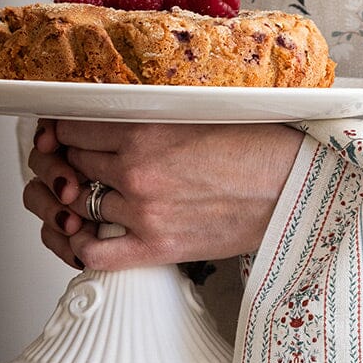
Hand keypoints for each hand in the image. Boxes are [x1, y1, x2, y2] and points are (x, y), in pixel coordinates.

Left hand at [24, 118, 303, 270]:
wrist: (296, 189)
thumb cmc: (260, 147)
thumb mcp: (199, 109)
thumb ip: (152, 111)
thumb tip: (115, 111)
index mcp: (146, 126)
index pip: (73, 125)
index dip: (66, 128)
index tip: (71, 132)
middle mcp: (138, 168)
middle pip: (72, 162)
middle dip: (70, 160)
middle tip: (81, 160)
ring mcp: (145, 211)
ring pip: (79, 202)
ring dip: (77, 197)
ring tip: (91, 191)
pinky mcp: (158, 247)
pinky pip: (94, 253)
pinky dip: (80, 245)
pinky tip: (89, 234)